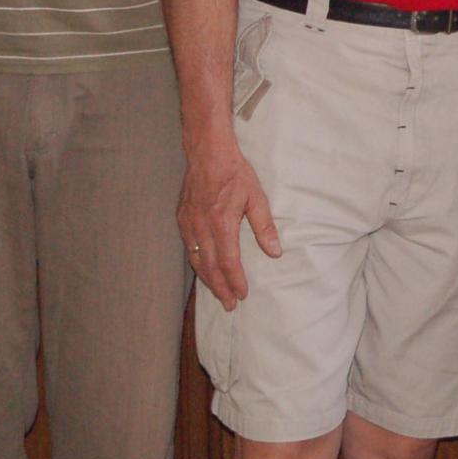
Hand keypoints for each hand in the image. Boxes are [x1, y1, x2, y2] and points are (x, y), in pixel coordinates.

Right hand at [178, 135, 279, 309]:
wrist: (207, 153)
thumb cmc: (234, 173)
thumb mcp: (256, 197)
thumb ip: (264, 227)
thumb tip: (275, 252)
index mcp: (221, 223)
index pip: (228, 261)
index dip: (235, 281)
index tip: (243, 295)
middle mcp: (201, 228)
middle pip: (209, 267)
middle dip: (220, 288)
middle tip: (229, 305)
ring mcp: (188, 224)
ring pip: (196, 260)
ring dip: (207, 280)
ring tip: (218, 294)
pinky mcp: (181, 219)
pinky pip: (188, 248)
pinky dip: (196, 263)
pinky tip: (203, 269)